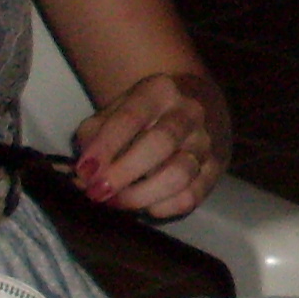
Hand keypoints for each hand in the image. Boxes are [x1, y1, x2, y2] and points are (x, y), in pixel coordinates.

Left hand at [72, 71, 223, 218]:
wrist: (192, 106)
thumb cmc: (142, 114)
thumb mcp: (114, 111)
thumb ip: (93, 136)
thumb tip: (83, 175)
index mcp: (159, 90)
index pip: (131, 117)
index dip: (105, 147)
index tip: (84, 170)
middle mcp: (189, 112)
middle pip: (160, 143)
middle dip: (124, 172)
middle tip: (98, 192)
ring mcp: (206, 141)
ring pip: (180, 173)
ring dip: (142, 194)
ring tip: (117, 202)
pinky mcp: (215, 169)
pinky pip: (192, 195)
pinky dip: (164, 207)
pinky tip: (146, 206)